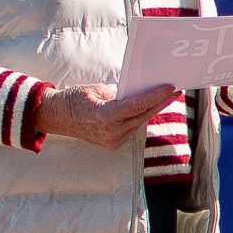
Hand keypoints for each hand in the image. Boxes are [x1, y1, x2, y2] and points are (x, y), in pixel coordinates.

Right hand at [34, 82, 176, 150]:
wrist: (57, 117)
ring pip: (139, 122)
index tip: (170, 88)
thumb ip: (119, 93)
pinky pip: (132, 127)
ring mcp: (112, 141)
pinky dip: (141, 117)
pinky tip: (151, 107)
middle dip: (160, 102)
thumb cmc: (74, 99)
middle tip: (175, 91)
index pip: (137, 106)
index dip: (155, 97)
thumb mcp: (96, 90)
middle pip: (142, 115)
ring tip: (167, 96)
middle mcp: (110, 132)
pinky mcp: (113, 144)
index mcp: (105, 117)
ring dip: (153, 109)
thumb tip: (140, 91)